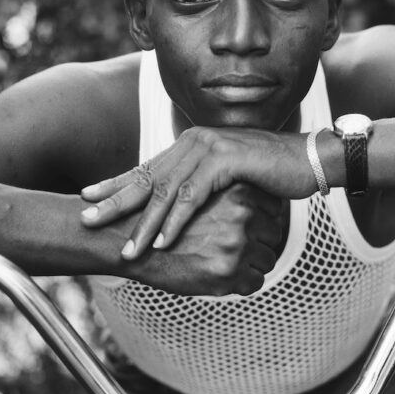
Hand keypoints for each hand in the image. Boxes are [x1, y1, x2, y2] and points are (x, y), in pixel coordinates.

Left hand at [80, 126, 314, 258]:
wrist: (308, 160)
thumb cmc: (270, 173)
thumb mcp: (227, 179)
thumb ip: (201, 186)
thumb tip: (178, 205)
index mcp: (189, 145)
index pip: (146, 167)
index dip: (115, 183)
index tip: (87, 197)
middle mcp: (193, 142)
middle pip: (146, 177)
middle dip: (114, 201)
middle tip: (86, 220)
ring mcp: (208, 149)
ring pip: (165, 191)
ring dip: (144, 225)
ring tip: (126, 250)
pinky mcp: (225, 161)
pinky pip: (192, 197)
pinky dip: (174, 222)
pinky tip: (161, 242)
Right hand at [122, 183, 286, 295]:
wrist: (126, 239)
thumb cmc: (162, 216)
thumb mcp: (198, 190)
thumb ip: (228, 194)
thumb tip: (259, 203)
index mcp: (238, 191)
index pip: (274, 208)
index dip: (262, 219)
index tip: (249, 226)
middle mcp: (242, 214)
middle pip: (275, 232)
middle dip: (260, 242)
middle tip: (239, 247)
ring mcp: (237, 242)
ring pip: (268, 258)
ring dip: (253, 263)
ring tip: (228, 262)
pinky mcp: (228, 270)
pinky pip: (255, 282)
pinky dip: (242, 283)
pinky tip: (222, 277)